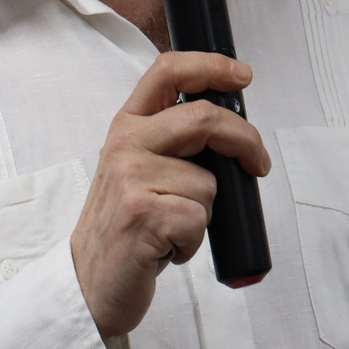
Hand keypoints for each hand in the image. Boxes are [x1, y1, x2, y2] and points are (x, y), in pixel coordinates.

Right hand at [71, 52, 270, 338]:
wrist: (90, 281)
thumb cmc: (125, 229)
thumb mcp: (138, 171)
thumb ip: (173, 144)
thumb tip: (232, 134)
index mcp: (127, 127)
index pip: (168, 72)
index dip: (211, 66)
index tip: (242, 76)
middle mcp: (125, 145)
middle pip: (203, 118)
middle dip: (245, 141)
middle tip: (257, 165)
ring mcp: (130, 178)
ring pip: (208, 182)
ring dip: (205, 212)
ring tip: (173, 228)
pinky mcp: (142, 213)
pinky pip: (200, 219)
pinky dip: (194, 242)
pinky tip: (168, 248)